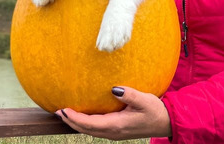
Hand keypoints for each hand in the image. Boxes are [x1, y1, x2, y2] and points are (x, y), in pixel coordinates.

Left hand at [55, 86, 171, 139]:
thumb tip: (114, 89)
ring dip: (76, 123)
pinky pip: (96, 129)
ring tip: (65, 114)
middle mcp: (113, 132)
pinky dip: (85, 124)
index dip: (74, 118)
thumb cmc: (156, 110)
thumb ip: (129, 94)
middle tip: (57, 111)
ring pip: (90, 131)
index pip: (89, 123)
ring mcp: (115, 133)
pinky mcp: (117, 131)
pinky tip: (83, 117)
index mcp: (117, 125)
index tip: (63, 110)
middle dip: (70, 121)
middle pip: (86, 130)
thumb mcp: (145, 100)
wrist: (166, 122)